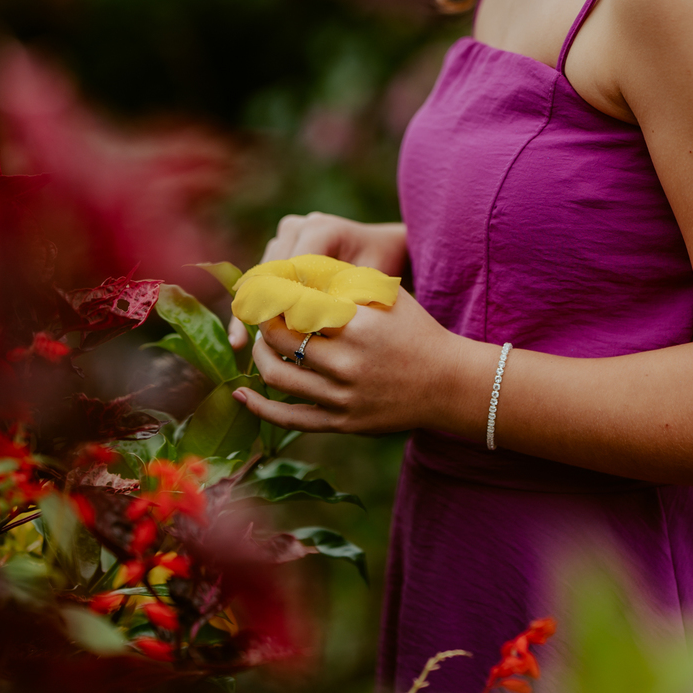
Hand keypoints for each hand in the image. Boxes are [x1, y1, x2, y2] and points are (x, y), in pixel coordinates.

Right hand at [227, 213, 406, 350]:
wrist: (383, 247)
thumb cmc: (381, 265)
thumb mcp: (367, 281)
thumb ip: (341, 297)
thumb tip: (310, 325)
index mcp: (321, 228)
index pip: (293, 269)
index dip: (284, 303)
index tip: (279, 335)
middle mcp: (297, 227)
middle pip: (270, 272)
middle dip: (260, 307)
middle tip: (248, 342)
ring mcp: (285, 237)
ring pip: (260, 277)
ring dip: (251, 310)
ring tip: (240, 343)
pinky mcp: (278, 251)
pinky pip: (262, 280)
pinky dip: (253, 308)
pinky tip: (240, 338)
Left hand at [232, 287, 470, 436]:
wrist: (448, 383)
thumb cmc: (416, 332)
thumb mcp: (387, 297)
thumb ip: (345, 283)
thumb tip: (298, 269)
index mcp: (359, 324)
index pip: (299, 303)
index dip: (276, 293)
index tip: (266, 286)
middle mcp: (348, 361)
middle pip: (282, 337)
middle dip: (265, 320)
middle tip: (262, 311)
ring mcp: (343, 396)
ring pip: (278, 375)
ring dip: (260, 355)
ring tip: (261, 342)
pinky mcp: (342, 422)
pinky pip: (290, 419)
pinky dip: (261, 408)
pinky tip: (244, 393)